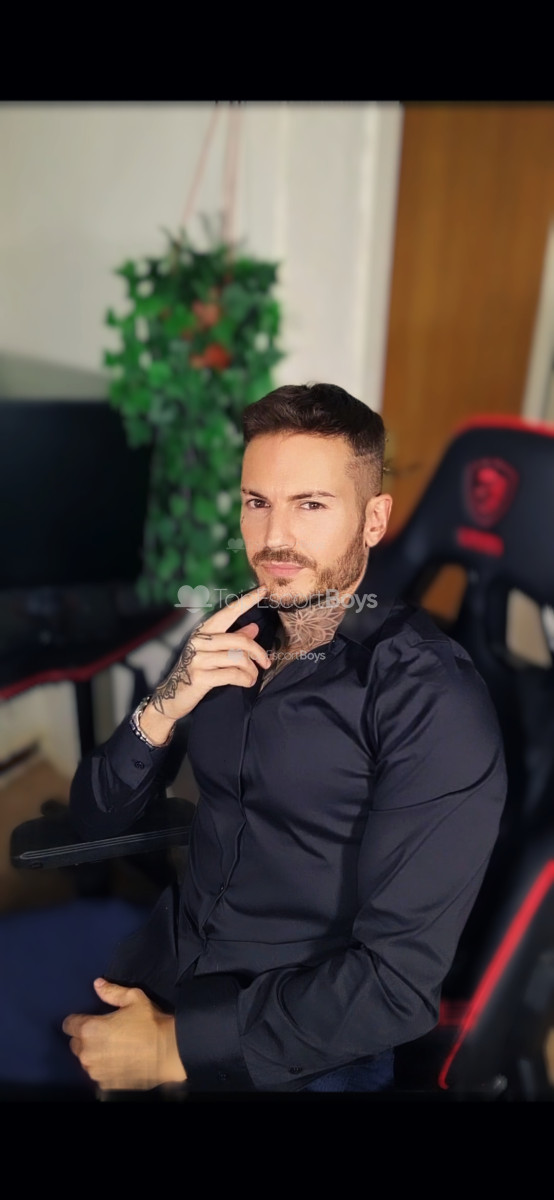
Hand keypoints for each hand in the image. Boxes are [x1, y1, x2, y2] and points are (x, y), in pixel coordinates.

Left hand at [62, 978, 186, 1090]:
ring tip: (112, 1049)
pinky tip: (118, 1062)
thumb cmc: (150, 1022)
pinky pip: (98, 1074)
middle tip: (103, 1033)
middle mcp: (87, 1053)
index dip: (78, 1020)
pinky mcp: (106, 1085)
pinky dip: (104, 1068)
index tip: (89, 1020)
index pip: (69, 1025)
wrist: (168, 1052)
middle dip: (85, 1038)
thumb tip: (97, 984)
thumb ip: (112, 992)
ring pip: (86, 1061)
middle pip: (75, 1044)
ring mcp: (96, 1072)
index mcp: (90, 1029)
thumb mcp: (134, 998)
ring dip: (93, 1054)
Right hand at [144, 584, 271, 726]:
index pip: (228, 612)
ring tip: (253, 676)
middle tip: (266, 662)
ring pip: (238, 658)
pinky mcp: (200, 677)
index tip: (263, 590)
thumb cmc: (197, 672)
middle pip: (240, 640)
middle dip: (258, 652)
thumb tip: (254, 627)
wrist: (172, 696)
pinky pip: (233, 675)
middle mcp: (199, 641)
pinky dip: (246, 679)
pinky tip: (247, 682)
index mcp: (203, 632)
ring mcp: (198, 659)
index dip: (247, 601)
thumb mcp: (213, 653)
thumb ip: (234, 639)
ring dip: (252, 670)